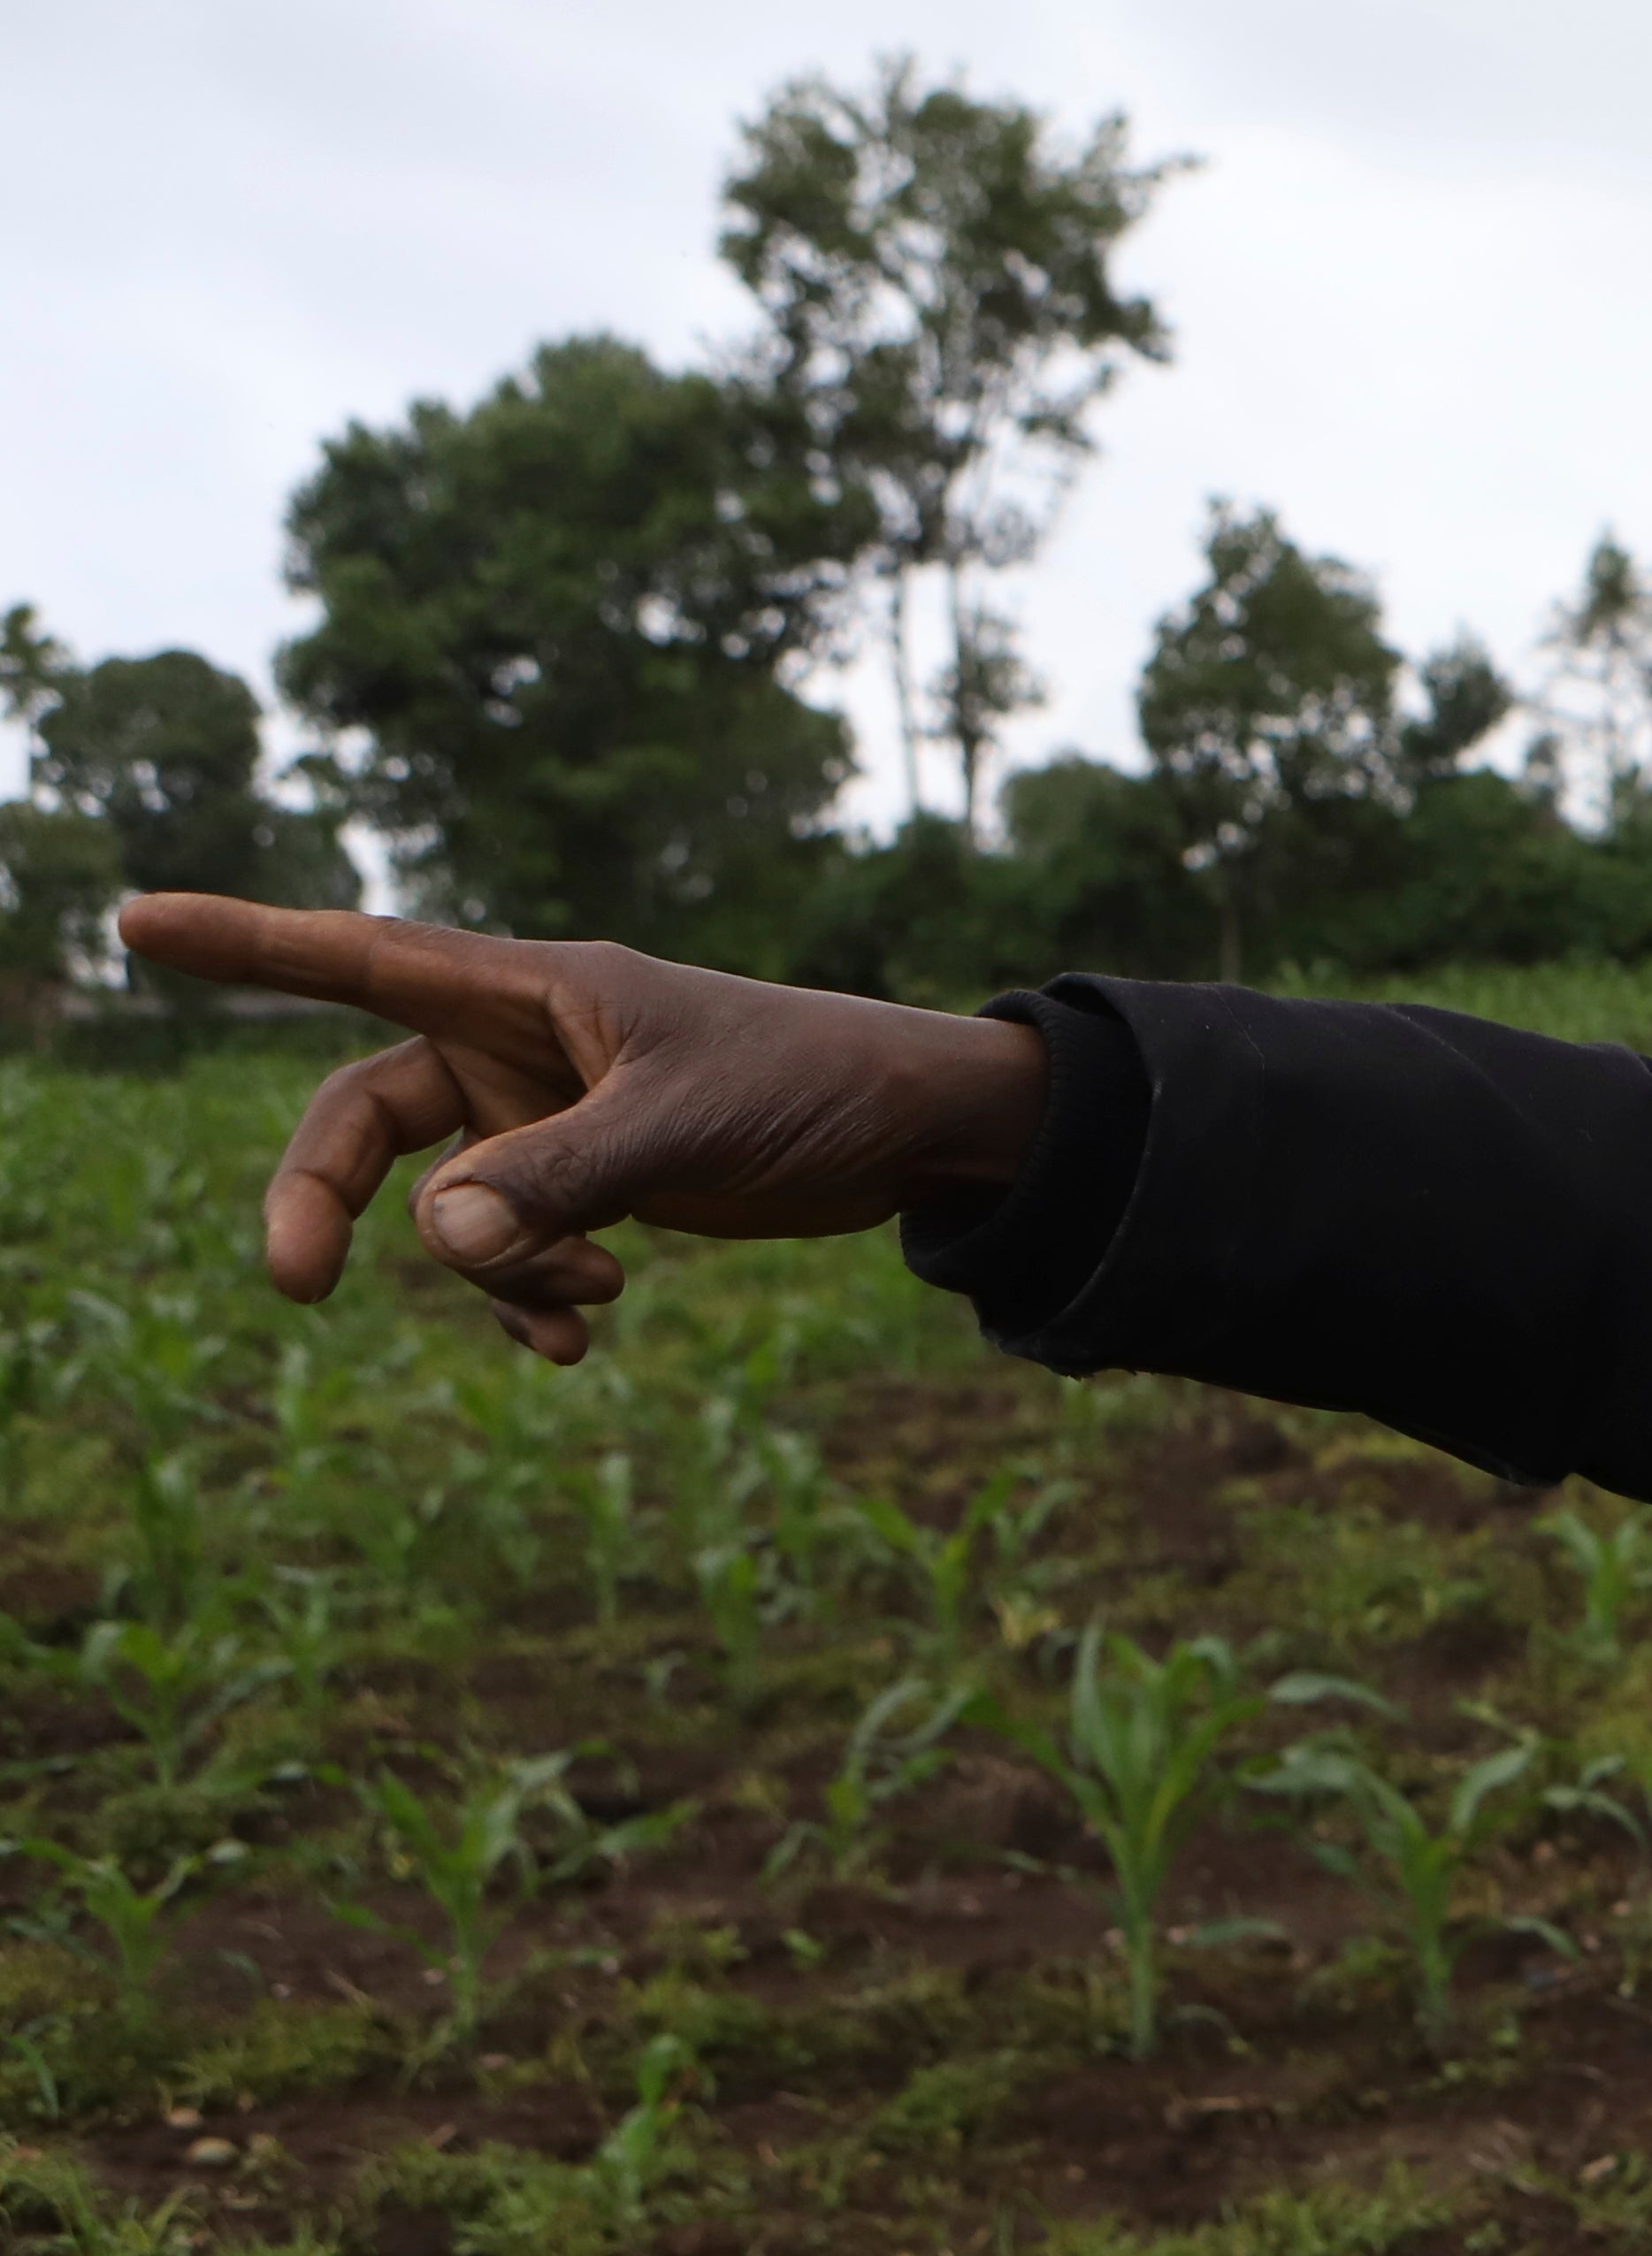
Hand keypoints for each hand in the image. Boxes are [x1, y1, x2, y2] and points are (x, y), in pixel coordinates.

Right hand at [116, 893, 1049, 1364]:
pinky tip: (585, 1336)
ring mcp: (546, 1118)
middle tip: (298, 1284)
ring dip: (489, 1271)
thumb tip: (436, 1235)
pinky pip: (507, 1251)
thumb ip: (563, 1178)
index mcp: (528, 991)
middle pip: (362, 1119)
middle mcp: (518, 1047)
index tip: (134, 920)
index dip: (245, 942)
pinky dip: (529, 1298)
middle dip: (327, 1200)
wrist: (912, 1126)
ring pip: (442, 1207)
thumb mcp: (686, 1127)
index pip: (355, 957)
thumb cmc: (810, 1084)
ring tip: (585, 1301)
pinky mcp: (587, 1182)